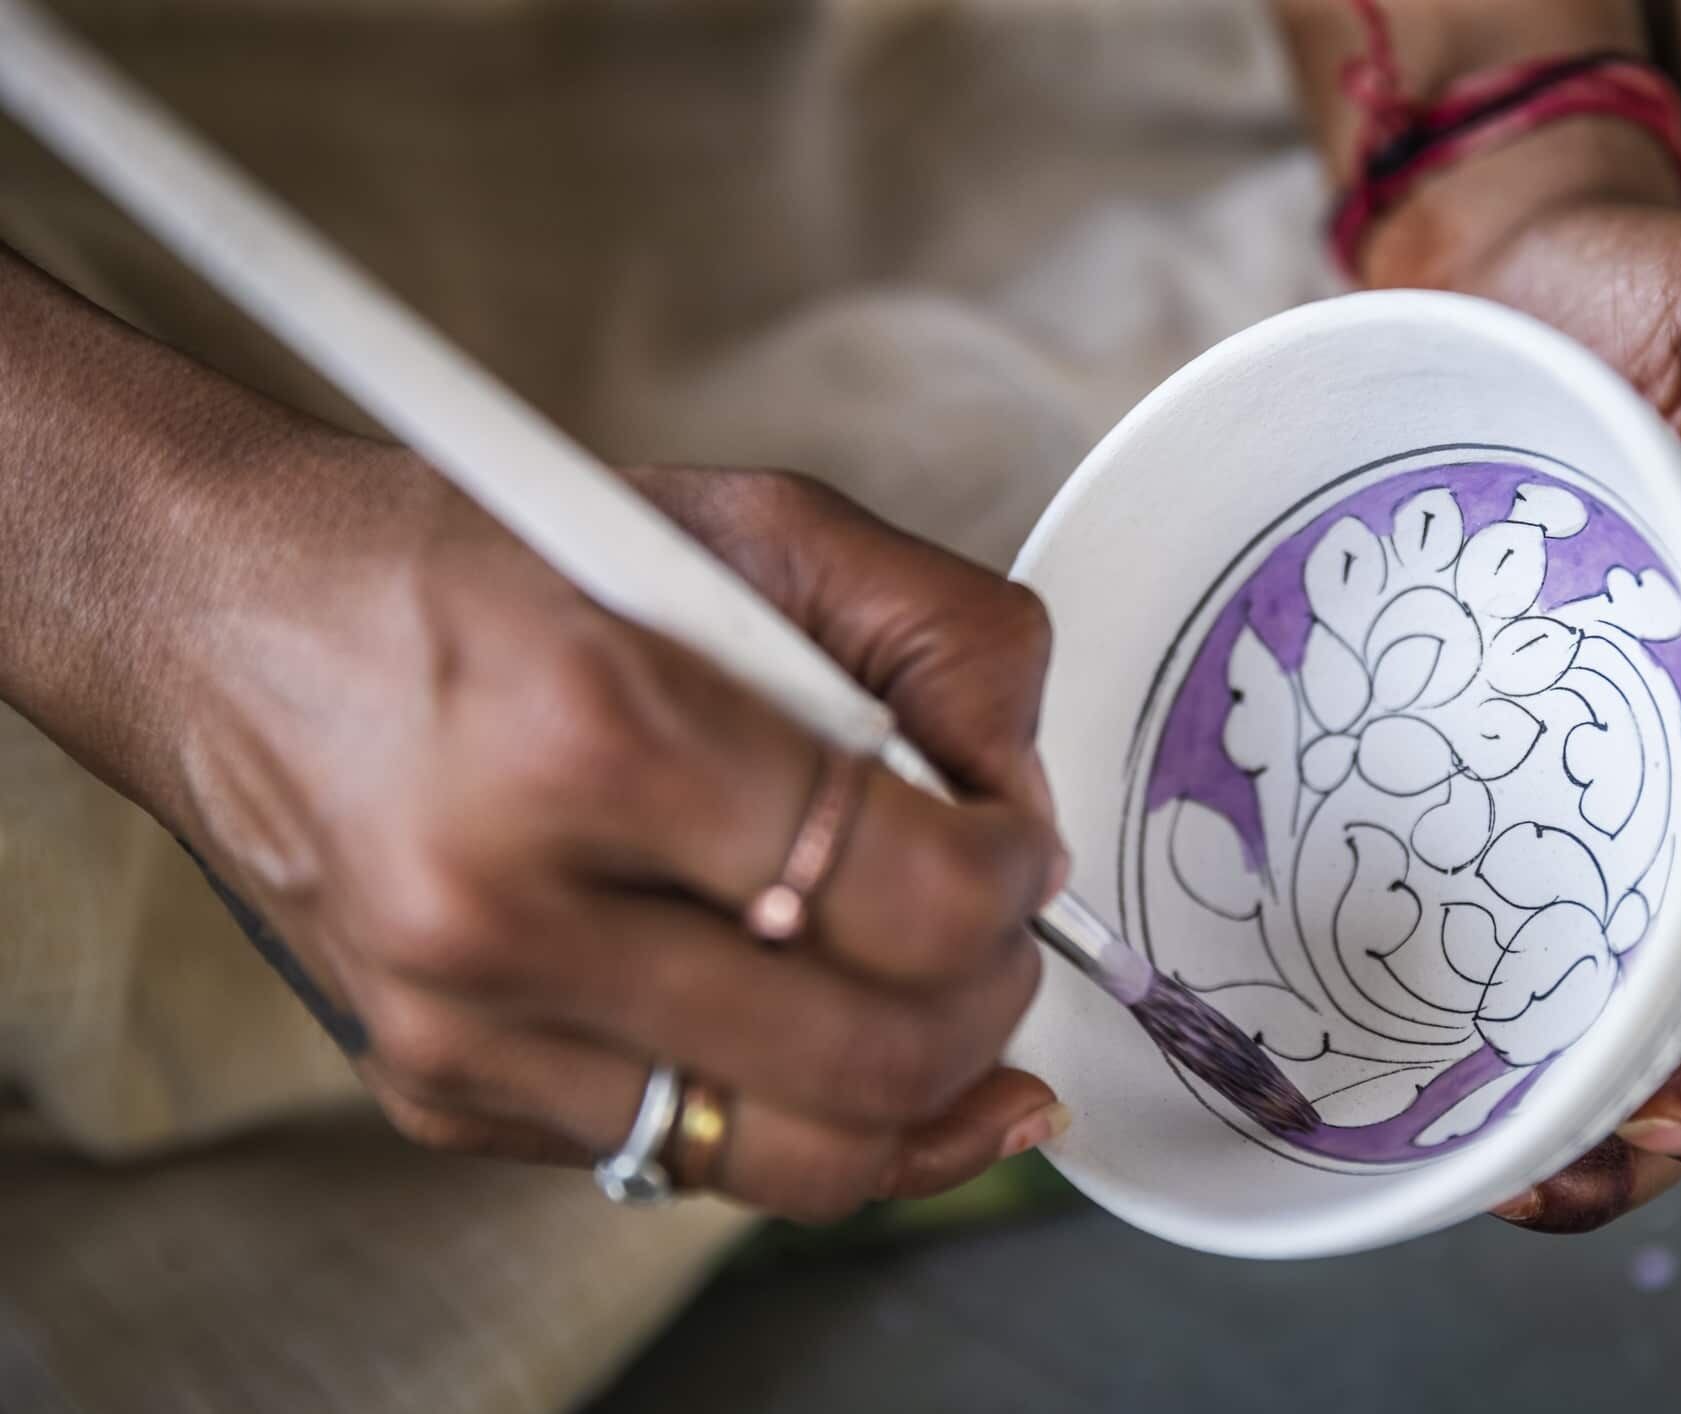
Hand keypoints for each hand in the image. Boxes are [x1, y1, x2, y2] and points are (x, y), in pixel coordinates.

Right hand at [155, 450, 1066, 1222]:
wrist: (222, 619)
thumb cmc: (478, 560)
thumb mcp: (737, 523)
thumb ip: (933, 635)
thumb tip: (1017, 797)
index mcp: (596, 733)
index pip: (911, 897)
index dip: (1010, 879)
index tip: (1007, 842)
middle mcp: (510, 911)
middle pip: (876, 1059)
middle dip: (986, 998)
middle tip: (984, 925)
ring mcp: (464, 1032)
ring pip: (801, 1162)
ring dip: (911, 1087)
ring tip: (916, 992)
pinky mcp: (436, 1096)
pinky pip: (684, 1162)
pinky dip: (782, 1107)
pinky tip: (797, 1021)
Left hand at [1368, 187, 1680, 1231]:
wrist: (1512, 276)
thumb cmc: (1657, 300)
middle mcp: (1671, 784)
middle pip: (1669, 1019)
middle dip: (1613, 1138)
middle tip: (1513, 1180)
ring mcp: (1541, 777)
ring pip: (1535, 985)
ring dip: (1489, 1094)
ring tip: (1408, 1149)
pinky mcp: (1433, 745)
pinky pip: (1417, 880)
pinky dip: (1382, 970)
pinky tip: (1304, 1009)